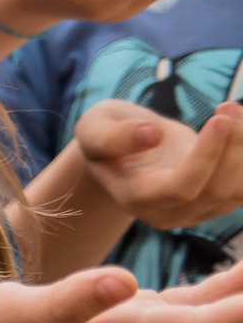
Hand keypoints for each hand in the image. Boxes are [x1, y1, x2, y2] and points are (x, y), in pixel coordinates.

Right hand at [75, 99, 242, 232]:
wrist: (124, 151)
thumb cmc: (107, 136)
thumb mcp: (94, 128)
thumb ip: (113, 136)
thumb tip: (152, 135)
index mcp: (136, 198)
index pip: (181, 188)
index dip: (205, 156)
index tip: (218, 119)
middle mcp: (168, 214)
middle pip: (217, 191)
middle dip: (233, 146)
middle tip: (228, 107)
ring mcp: (196, 212)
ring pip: (238, 191)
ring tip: (232, 109)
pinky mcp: (217, 202)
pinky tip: (239, 124)